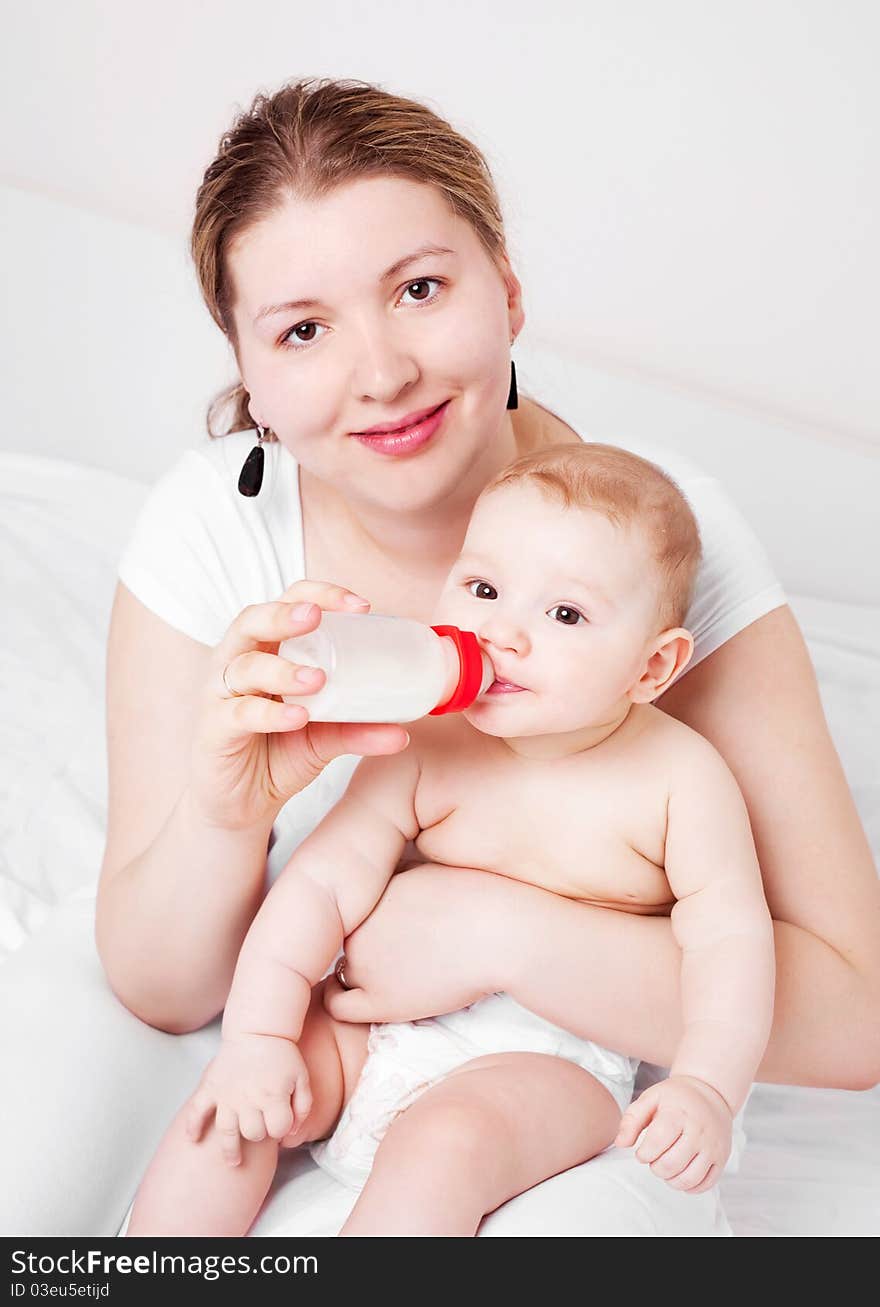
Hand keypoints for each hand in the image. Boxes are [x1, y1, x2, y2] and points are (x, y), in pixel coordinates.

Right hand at [184, 1033, 311, 1166]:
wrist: (258, 1030)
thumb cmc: (282, 1056)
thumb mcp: (302, 1078)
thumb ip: (303, 1107)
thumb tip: (292, 1134)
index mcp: (273, 1095)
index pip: (278, 1130)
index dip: (282, 1129)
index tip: (281, 1123)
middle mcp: (249, 1099)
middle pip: (253, 1133)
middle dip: (260, 1134)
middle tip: (260, 1126)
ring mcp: (227, 1095)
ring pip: (227, 1132)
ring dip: (230, 1150)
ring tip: (234, 1162)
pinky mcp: (211, 1088)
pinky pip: (197, 1111)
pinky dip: (193, 1126)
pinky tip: (194, 1140)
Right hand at [189, 581, 410, 832]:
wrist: (244, 803)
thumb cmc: (280, 751)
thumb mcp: (326, 737)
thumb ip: (359, 729)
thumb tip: (403, 732)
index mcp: (269, 648)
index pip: (288, 602)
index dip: (321, 594)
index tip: (361, 607)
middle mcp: (240, 661)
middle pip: (253, 620)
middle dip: (285, 614)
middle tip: (317, 618)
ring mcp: (222, 693)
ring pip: (245, 666)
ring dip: (282, 669)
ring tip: (317, 679)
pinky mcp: (214, 728)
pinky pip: (239, 714)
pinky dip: (270, 714)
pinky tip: (297, 717)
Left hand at [322, 863, 510, 1022]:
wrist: (496, 932)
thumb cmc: (477, 898)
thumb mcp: (427, 869)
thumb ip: (400, 878)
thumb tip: (394, 884)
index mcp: (368, 894)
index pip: (355, 912)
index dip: (374, 923)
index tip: (395, 932)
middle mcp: (356, 925)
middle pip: (350, 939)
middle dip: (371, 946)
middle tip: (401, 953)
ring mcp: (364, 963)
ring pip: (345, 969)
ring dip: (363, 973)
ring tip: (393, 977)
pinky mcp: (379, 999)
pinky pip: (339, 1005)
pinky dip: (342, 1002)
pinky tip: (364, 999)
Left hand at [614, 1074, 732, 1192]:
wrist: (710, 1093)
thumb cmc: (675, 1098)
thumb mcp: (650, 1098)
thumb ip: (631, 1120)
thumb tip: (620, 1144)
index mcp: (678, 1113)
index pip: (657, 1143)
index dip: (644, 1154)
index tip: (642, 1152)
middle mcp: (699, 1131)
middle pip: (671, 1165)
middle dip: (655, 1168)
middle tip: (654, 1159)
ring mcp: (713, 1146)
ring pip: (688, 1179)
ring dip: (671, 1179)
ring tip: (666, 1167)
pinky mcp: (722, 1158)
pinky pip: (705, 1184)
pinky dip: (689, 1186)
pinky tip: (681, 1174)